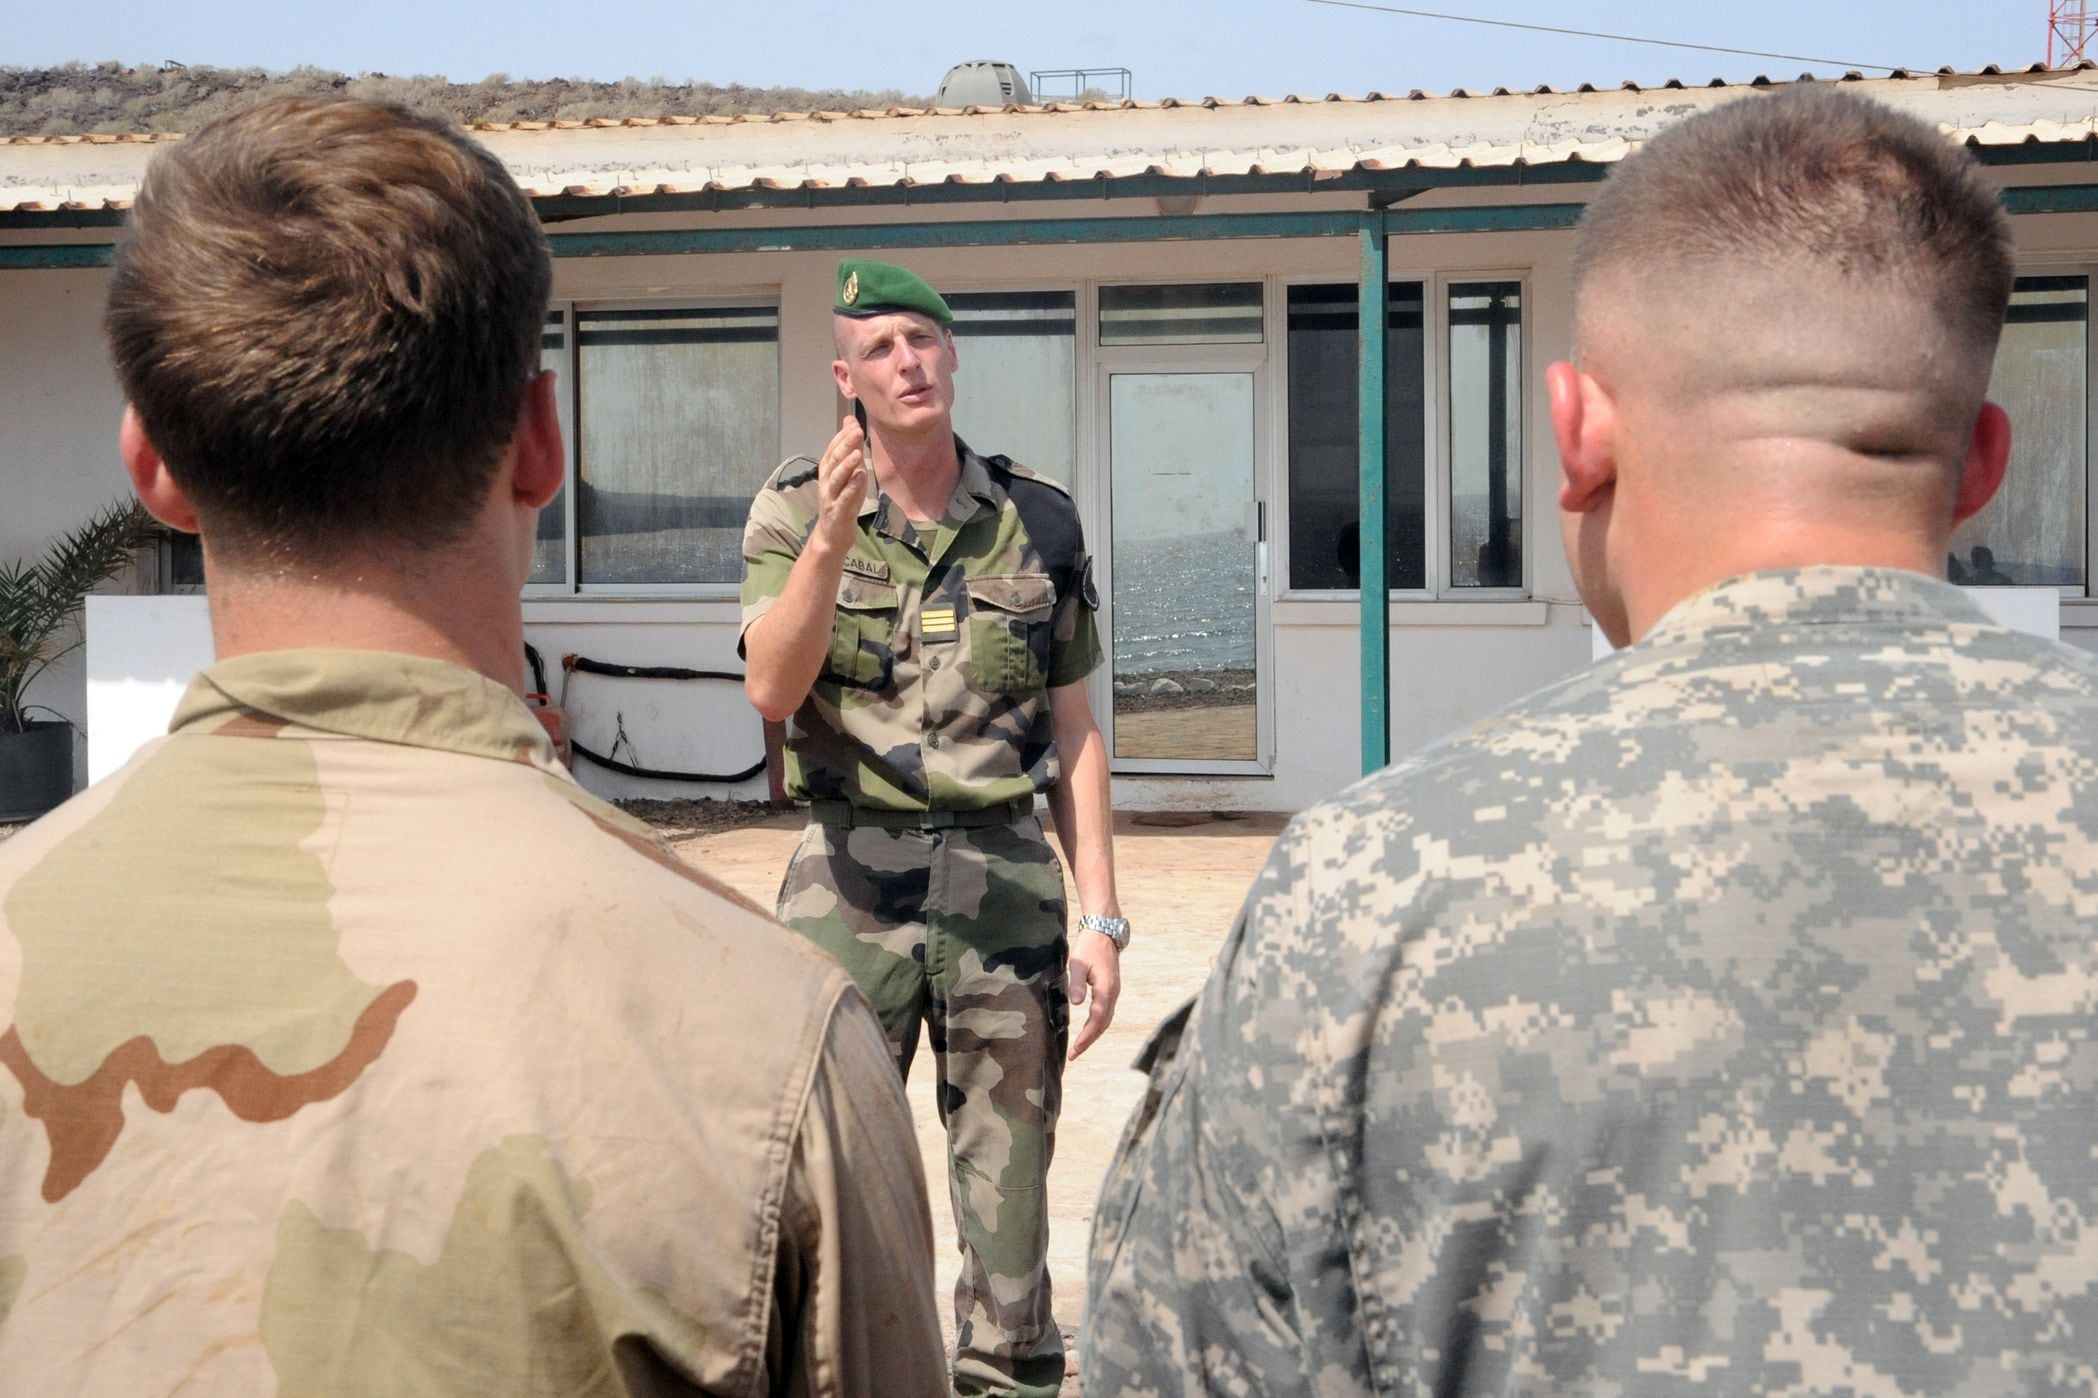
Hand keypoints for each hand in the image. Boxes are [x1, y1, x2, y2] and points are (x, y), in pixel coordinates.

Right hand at [814, 415, 866, 552]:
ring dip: (846, 465)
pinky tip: (861, 477)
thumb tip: (852, 423)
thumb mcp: (848, 474)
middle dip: (844, 445)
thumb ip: (850, 450)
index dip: (841, 436)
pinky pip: (844, 499)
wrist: (833, 534)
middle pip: (834, 461)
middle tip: (856, 430)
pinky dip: (852, 487)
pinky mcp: (838, 512)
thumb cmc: (842, 501)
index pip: (832, 450)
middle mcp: (827, 482)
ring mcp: (831, 497)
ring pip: (837, 479)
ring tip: (857, 453)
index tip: (853, 422)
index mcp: (828, 471)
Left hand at [1066, 929, 1120, 1059]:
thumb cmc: (1089, 946)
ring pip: (1106, 1019)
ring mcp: (1114, 991)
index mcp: (1106, 989)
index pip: (1097, 1019)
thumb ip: (1077, 983)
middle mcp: (1113, 993)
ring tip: (1080, 1046)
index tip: (1075, 1049)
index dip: (1087, 1036)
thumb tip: (1076, 1003)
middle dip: (1089, 1040)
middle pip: (1103, 1023)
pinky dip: (1097, 1024)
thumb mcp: (1077, 963)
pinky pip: (1106, 1012)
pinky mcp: (1111, 989)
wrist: (1104, 931)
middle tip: (1074, 1054)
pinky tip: (1089, 1029)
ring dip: (1094, 1034)